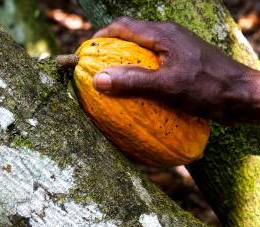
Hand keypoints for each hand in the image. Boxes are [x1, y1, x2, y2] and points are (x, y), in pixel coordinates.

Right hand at [92, 17, 259, 122]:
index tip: (84, 56)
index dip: (100, 39)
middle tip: (94, 74)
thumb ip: (133, 82)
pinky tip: (138, 98)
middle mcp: (169, 38)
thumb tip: (99, 79)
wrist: (243, 97)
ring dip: (126, 68)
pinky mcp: (184, 67)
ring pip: (144, 54)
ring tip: (112, 88)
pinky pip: (155, 68)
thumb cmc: (208, 89)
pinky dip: (141, 79)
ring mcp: (178, 52)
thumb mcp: (167, 87)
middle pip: (132, 39)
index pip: (123, 27)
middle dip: (111, 54)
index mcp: (163, 34)